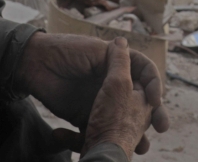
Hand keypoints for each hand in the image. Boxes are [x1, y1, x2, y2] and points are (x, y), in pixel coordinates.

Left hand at [15, 32, 168, 152]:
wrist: (35, 66)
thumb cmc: (67, 52)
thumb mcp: (96, 50)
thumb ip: (117, 58)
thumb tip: (130, 50)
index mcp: (117, 63)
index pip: (144, 73)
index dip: (154, 86)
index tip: (155, 101)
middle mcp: (111, 81)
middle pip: (138, 98)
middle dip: (152, 114)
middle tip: (161, 126)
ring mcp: (98, 99)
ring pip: (122, 118)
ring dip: (135, 131)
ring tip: (142, 145)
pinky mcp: (83, 115)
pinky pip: (99, 129)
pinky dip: (108, 139)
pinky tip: (114, 146)